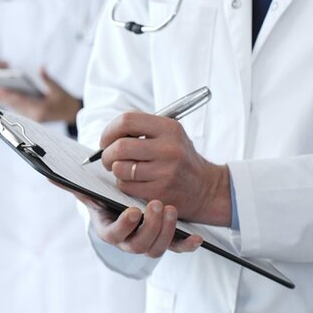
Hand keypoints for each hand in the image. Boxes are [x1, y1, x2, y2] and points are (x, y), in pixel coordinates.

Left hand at [0, 68, 81, 122]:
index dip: (8, 94)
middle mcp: (34, 116)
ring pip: (14, 109)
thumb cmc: (64, 100)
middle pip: (14, 105)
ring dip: (2, 101)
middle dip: (1, 97)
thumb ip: (47, 79)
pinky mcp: (31, 119)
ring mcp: (32, 119)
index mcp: (41, 109)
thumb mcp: (58, 88)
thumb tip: (41, 68)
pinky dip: (8, 104)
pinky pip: (17, 110)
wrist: (70, 113)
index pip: (21, 100)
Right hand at [76, 192, 202, 255]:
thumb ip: (74, 185)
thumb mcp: (92, 191)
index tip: (132, 211)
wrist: (128, 205)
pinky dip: (187, 245)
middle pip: (139, 245)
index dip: (124, 226)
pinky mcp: (165, 240)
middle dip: (150, 226)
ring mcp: (148, 242)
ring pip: (158, 248)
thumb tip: (49, 175)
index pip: (114, 234)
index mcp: (109, 229)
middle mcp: (128, 240)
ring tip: (172, 208)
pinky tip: (197, 237)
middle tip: (158, 204)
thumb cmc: (109, 197)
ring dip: (167, 230)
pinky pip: (178, 248)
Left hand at [99, 112, 231, 226]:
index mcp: (169, 128)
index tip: (106, 140)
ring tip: (123, 170)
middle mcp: (169, 148)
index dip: (109, 130)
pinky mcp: (159, 192)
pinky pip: (126, 186)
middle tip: (108, 158)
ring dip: (115, 170)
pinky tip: (133, 182)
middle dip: (107, 154)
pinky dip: (123, 184)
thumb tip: (108, 136)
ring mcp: (165, 172)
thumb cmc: (180, 158)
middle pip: (120, 146)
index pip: (127, 120)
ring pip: (120, 168)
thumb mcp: (170, 135)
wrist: (205, 188)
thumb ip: (142, 128)